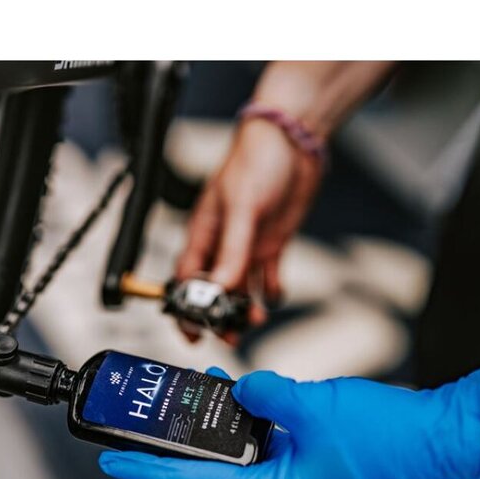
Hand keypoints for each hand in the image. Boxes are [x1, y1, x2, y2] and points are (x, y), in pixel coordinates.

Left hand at [98, 358, 479, 478]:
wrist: (438, 434)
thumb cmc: (386, 437)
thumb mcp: (310, 406)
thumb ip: (263, 394)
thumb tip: (239, 388)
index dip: (148, 469)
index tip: (111, 461)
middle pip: (212, 466)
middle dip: (179, 437)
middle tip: (142, 417)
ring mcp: (296, 474)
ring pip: (238, 445)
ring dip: (215, 419)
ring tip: (187, 390)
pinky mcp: (309, 455)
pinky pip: (264, 434)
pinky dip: (248, 411)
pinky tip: (233, 385)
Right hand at [175, 119, 322, 332]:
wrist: (293, 141)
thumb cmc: (255, 162)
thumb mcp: (241, 209)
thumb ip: (231, 250)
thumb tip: (220, 289)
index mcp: (203, 233)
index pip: (186, 278)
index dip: (186, 307)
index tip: (192, 331)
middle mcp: (222, 244)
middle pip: (212, 290)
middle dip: (218, 316)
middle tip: (230, 337)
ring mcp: (247, 245)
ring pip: (240, 288)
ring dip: (245, 308)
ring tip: (255, 321)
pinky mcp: (272, 243)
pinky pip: (269, 276)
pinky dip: (271, 290)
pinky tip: (275, 297)